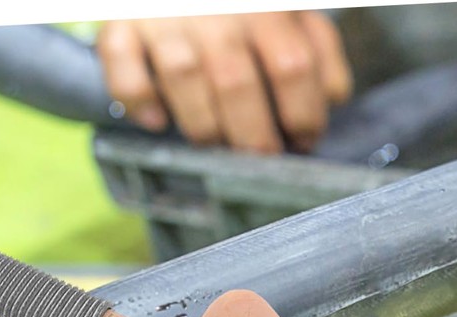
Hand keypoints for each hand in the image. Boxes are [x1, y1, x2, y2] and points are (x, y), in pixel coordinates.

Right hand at [97, 11, 352, 152]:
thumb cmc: (237, 4)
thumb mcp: (287, 8)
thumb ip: (316, 46)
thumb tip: (335, 96)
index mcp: (265, 4)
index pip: (292, 66)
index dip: (302, 114)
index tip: (303, 141)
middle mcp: (215, 11)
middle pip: (237, 83)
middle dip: (252, 137)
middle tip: (258, 159)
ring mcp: (165, 17)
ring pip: (184, 79)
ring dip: (202, 126)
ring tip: (214, 144)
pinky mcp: (122, 25)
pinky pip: (123, 68)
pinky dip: (139, 100)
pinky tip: (157, 123)